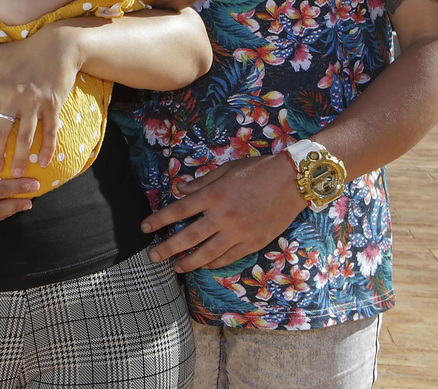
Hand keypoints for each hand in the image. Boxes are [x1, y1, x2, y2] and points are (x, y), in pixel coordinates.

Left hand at [0, 30, 82, 175]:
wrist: (60, 45)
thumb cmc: (25, 49)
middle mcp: (15, 97)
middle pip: (2, 132)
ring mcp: (35, 103)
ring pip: (26, 137)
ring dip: (22, 157)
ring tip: (18, 173)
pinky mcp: (53, 105)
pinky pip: (50, 131)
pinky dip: (48, 148)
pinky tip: (45, 163)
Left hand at [141, 154, 307, 271]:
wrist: (293, 181)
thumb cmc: (257, 171)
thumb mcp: (226, 170)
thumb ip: (201, 182)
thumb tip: (179, 189)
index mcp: (214, 195)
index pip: (179, 210)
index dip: (159, 220)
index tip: (144, 227)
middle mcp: (224, 216)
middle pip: (189, 237)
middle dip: (168, 248)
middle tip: (152, 257)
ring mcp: (239, 232)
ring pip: (208, 254)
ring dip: (189, 262)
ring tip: (175, 267)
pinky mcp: (253, 243)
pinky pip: (228, 258)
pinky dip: (213, 263)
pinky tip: (203, 266)